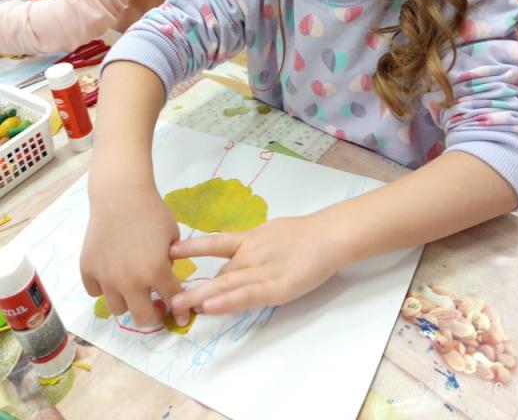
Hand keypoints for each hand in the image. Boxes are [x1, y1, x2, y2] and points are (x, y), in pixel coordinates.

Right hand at [81, 183, 183, 325]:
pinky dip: (104, 288)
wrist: (120, 195)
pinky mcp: (88, 270)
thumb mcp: (173, 236)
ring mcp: (106, 278)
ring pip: (118, 310)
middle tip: (155, 306)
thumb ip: (171, 263)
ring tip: (132, 287)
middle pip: (142, 318)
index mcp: (156, 271)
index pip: (172, 300)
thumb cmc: (152, 212)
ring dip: (128, 302)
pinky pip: (96, 292)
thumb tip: (166, 281)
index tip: (179, 312)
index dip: (178, 307)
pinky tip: (112, 274)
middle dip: (153, 315)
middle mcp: (130, 281)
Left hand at [170, 213, 345, 315]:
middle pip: (217, 272)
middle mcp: (250, 255)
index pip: (215, 243)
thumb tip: (232, 262)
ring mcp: (262, 271)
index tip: (170, 251)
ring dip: (201, 296)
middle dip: (192, 286)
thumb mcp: (271, 233)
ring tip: (179, 305)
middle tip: (167, 296)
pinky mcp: (276, 287)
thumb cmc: (303, 234)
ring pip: (227, 284)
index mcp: (249, 240)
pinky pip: (247, 295)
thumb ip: (251, 247)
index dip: (193, 247)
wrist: (328, 235)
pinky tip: (210, 307)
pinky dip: (227, 301)